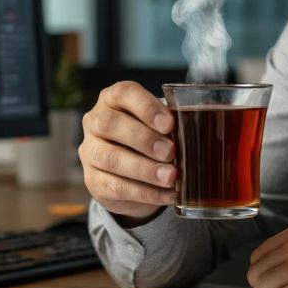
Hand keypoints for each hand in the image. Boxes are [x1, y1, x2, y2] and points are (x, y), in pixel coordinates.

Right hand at [80, 81, 177, 221]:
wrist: (130, 175)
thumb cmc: (150, 139)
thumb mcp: (159, 126)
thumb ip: (172, 125)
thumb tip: (197, 132)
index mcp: (113, 99)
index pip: (123, 93)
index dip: (146, 107)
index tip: (169, 123)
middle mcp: (95, 122)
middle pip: (111, 124)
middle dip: (144, 138)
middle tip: (170, 152)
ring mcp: (90, 152)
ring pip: (112, 158)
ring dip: (145, 169)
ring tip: (171, 177)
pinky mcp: (93, 181)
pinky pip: (116, 187)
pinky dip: (145, 193)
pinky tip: (167, 194)